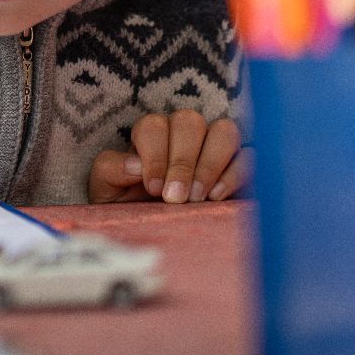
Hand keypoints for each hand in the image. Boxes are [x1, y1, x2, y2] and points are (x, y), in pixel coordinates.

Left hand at [88, 110, 245, 204]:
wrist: (150, 232)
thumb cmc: (125, 206)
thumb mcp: (106, 190)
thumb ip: (111, 170)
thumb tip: (136, 164)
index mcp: (150, 135)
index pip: (154, 125)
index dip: (155, 154)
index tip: (153, 188)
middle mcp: (183, 135)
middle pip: (190, 121)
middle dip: (182, 161)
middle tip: (176, 198)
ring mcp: (214, 148)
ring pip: (224, 130)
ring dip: (210, 164)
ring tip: (198, 198)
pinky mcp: (239, 167)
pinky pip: (248, 156)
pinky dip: (235, 173)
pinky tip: (217, 198)